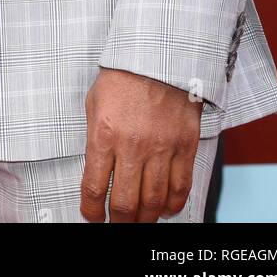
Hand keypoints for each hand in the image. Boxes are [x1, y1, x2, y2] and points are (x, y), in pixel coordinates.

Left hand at [81, 67, 201, 222]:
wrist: (157, 52)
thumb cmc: (122, 75)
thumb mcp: (95, 103)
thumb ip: (96, 139)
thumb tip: (97, 172)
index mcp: (104, 134)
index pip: (94, 188)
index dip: (91, 211)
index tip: (92, 216)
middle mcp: (132, 146)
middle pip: (126, 203)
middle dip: (119, 222)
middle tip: (117, 224)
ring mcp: (161, 148)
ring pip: (154, 201)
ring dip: (145, 218)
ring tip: (139, 221)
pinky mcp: (185, 145)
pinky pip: (180, 187)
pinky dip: (173, 205)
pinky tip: (165, 208)